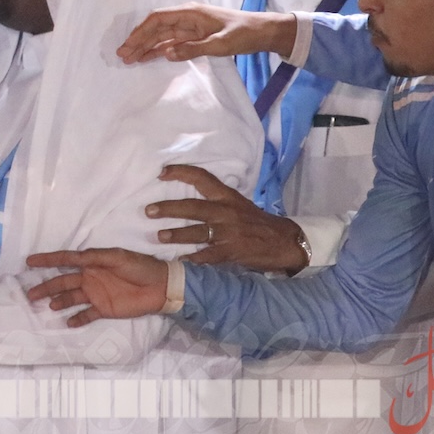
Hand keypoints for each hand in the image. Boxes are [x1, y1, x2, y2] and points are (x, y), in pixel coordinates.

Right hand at [23, 248, 169, 326]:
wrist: (161, 286)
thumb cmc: (139, 267)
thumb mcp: (116, 257)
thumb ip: (93, 258)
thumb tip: (72, 258)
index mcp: (91, 262)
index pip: (65, 260)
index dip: (47, 260)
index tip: (29, 261)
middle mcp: (89, 278)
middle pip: (62, 282)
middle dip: (46, 286)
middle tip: (30, 294)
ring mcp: (96, 294)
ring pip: (70, 298)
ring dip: (58, 302)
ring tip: (48, 306)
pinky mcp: (104, 309)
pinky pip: (86, 315)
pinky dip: (77, 318)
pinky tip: (67, 322)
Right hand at [116, 4, 297, 64]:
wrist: (263, 32)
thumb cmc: (244, 34)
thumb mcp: (221, 43)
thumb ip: (193, 48)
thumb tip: (167, 54)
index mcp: (190, 13)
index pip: (158, 19)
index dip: (140, 31)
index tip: (129, 45)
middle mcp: (186, 18)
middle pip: (155, 28)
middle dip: (138, 41)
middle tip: (122, 56)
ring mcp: (189, 27)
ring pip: (161, 36)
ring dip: (145, 47)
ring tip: (129, 59)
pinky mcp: (194, 37)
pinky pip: (171, 43)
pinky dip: (158, 50)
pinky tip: (147, 58)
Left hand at [148, 165, 307, 272]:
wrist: (285, 241)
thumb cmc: (257, 223)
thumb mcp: (239, 204)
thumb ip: (217, 201)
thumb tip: (188, 198)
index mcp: (227, 197)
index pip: (202, 178)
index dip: (181, 172)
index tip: (161, 172)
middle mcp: (226, 211)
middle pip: (192, 207)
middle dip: (168, 209)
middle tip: (148, 211)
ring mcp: (229, 232)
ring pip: (197, 232)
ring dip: (176, 235)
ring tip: (159, 236)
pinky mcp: (232, 251)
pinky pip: (208, 255)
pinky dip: (193, 259)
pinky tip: (180, 261)